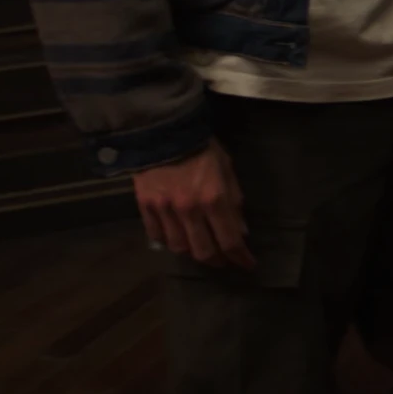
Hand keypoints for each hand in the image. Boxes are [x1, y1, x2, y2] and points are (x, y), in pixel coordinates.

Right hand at [134, 141, 250, 269]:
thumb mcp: (226, 167)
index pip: (230, 240)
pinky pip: (157, 236)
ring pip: (180, 248)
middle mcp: (189, 209)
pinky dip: (168, 242)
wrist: (162, 129)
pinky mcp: (145, 207)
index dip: (241, 257)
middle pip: (204, 252)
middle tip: (225, 261)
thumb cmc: (200, 146)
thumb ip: (234, 199)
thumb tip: (241, 229)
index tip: (248, 264)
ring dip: (193, 253)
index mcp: (213, 198)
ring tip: (202, 249)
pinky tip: (178, 239)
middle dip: (218, 261)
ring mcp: (164, 210)